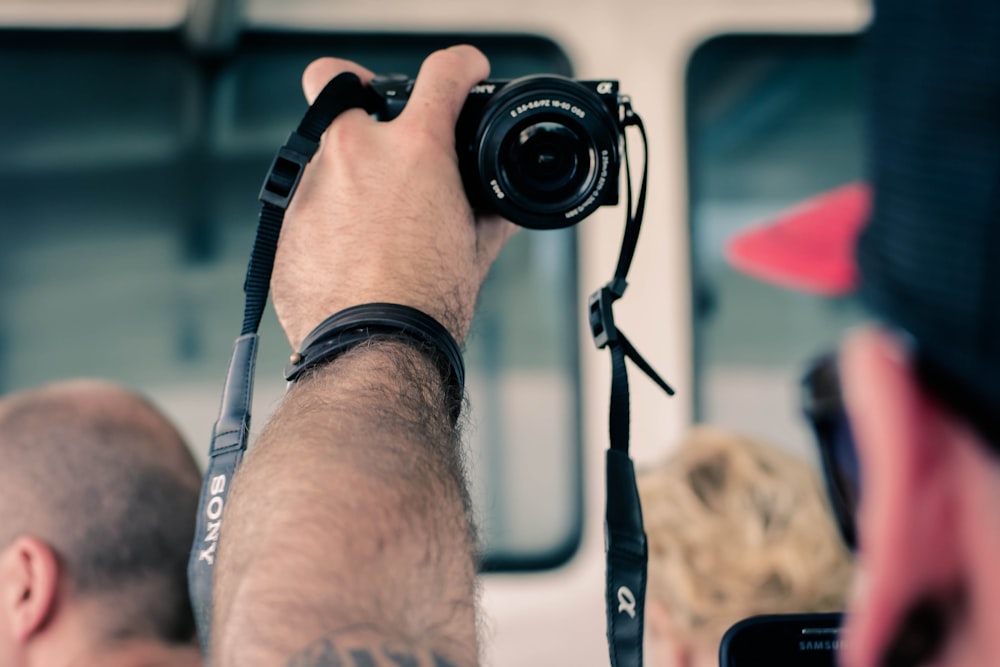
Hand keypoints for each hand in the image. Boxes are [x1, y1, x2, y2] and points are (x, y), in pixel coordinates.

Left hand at [271, 45, 516, 348]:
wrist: (376, 349)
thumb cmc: (426, 303)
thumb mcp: (476, 248)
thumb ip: (490, 213)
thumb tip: (504, 207)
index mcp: (415, 149)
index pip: (443, 74)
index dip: (461, 66)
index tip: (463, 73)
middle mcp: (357, 153)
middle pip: (334, 79)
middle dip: (355, 91)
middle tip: (374, 119)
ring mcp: (313, 184)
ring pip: (321, 152)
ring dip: (345, 172)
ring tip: (369, 221)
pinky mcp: (286, 221)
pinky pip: (304, 202)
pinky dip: (326, 216)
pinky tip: (348, 251)